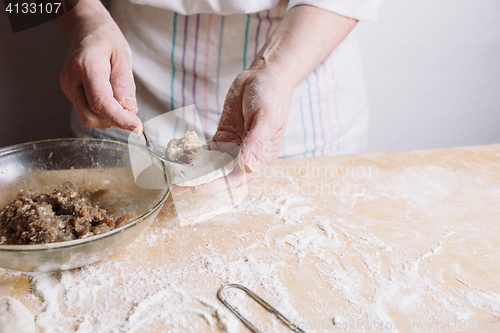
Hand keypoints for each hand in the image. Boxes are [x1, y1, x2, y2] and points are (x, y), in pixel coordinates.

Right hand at [57, 0, 141, 132]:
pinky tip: (110, 97)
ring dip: (109, 118)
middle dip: (114, 120)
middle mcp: (71, 80)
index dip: (120, 119)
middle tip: (130, 113)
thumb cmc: (105, 39)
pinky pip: (88, 111)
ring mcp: (68, 88)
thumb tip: (130, 110)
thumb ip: (125, 85)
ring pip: (88, 118)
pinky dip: (103, 112)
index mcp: (86, 67)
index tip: (136, 126)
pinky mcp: (70, 93)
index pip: (101, 103)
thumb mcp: (123, 56)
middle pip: (91, 116)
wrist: (85, 29)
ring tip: (119, 99)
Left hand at [177, 66, 293, 194]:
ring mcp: (233, 146)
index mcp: (261, 157)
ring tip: (174, 175)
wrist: (263, 75)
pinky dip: (195, 152)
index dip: (217, 184)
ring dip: (195, 169)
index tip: (197, 187)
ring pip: (212, 163)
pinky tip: (179, 155)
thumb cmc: (272, 96)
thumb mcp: (266, 118)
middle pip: (222, 173)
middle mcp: (246, 155)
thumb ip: (256, 142)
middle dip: (201, 180)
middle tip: (178, 186)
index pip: (238, 177)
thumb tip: (247, 166)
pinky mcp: (223, 135)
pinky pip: (207, 148)